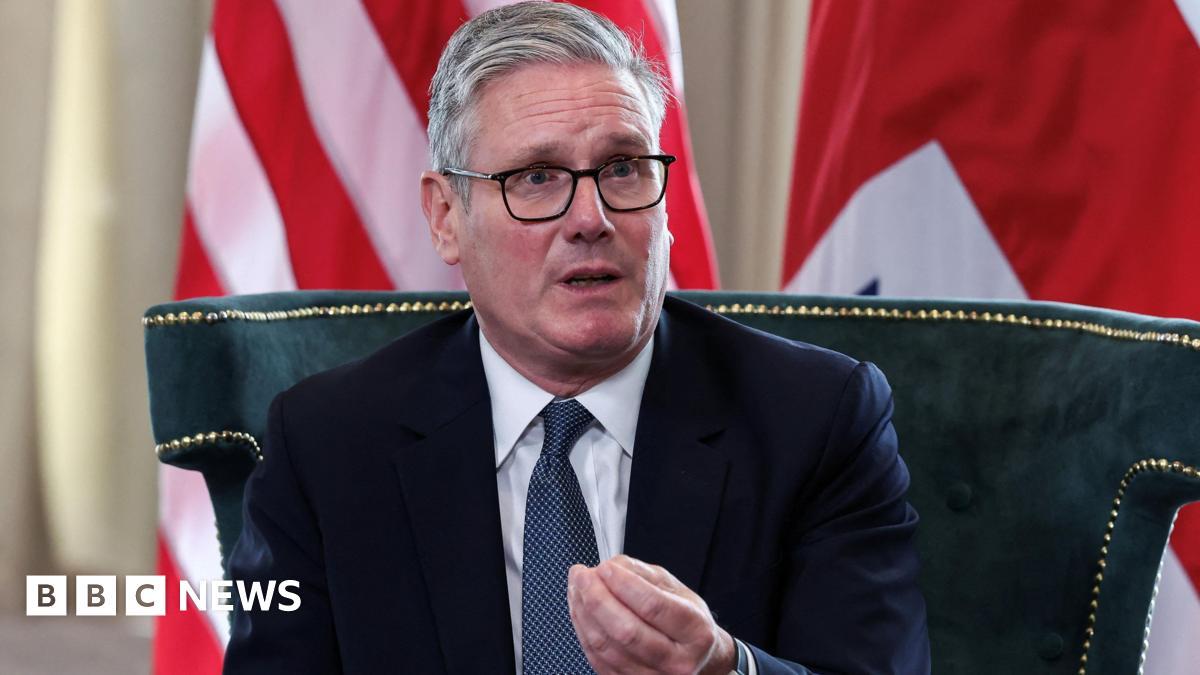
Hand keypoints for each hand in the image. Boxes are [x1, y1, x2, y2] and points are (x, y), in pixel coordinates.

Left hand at [567, 554, 735, 674]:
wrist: (697, 658)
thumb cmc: (686, 622)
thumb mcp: (677, 589)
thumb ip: (644, 574)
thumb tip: (612, 568)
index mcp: (695, 631)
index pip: (653, 606)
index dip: (623, 584)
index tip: (605, 567)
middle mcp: (677, 661)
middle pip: (626, 631)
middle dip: (596, 598)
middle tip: (582, 576)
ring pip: (606, 647)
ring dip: (583, 613)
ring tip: (577, 588)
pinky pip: (597, 659)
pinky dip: (583, 631)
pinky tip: (580, 610)